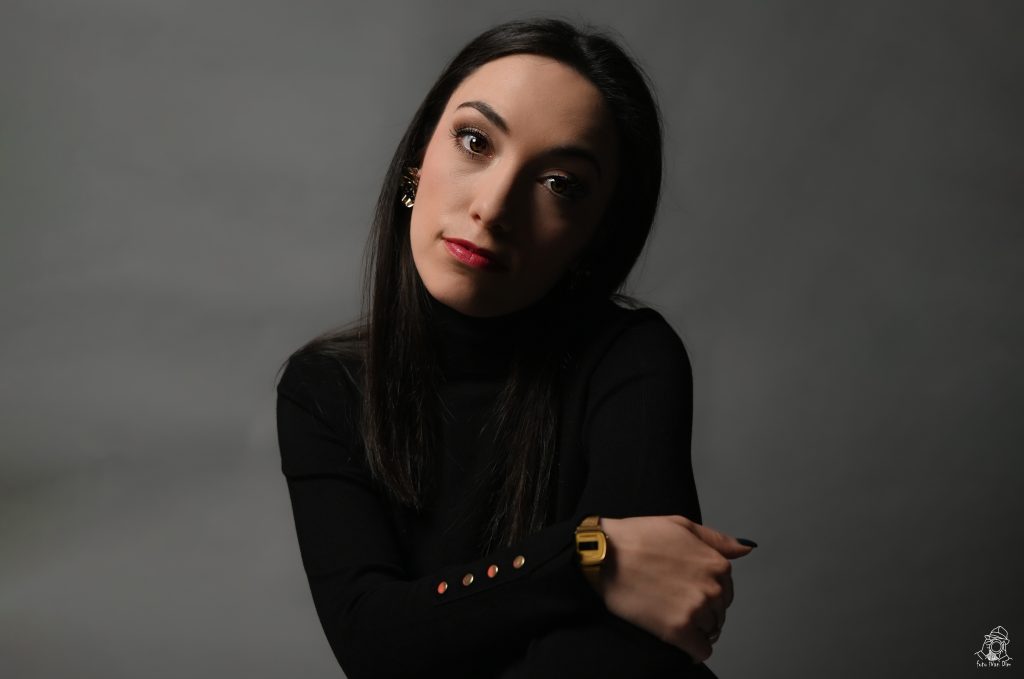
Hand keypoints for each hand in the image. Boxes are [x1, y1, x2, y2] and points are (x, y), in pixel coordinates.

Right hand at [594, 515, 752, 662]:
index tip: (686, 588)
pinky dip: (692, 649)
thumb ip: (717, 540)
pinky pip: (700, 651)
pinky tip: (678, 638)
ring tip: (670, 614)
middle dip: (703, 609)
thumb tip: (745, 549)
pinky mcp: (678, 630)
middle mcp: (712, 588)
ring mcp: (697, 610)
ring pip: (711, 630)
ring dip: (696, 627)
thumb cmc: (638, 537)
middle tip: (675, 601)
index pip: (727, 590)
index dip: (706, 590)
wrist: (605, 555)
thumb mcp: (681, 526)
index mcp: (717, 564)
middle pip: (720, 612)